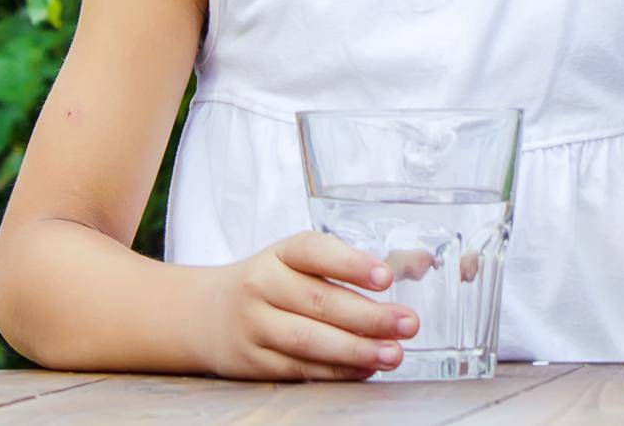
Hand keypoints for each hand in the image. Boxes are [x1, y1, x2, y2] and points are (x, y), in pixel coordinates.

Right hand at [202, 230, 419, 380]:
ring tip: (393, 353)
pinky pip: (300, 368)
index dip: (351, 263)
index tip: (386, 277)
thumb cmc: (271, 282)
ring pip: (309, 340)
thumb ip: (351, 263)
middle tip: (408, 324)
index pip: (315, 251)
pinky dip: (336, 371)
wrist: (205, 314)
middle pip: (319, 301)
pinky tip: (365, 368)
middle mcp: (263, 285)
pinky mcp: (254, 362)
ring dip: (356, 350)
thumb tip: (419, 263)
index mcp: (280, 253)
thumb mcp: (298, 260)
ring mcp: (255, 326)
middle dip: (369, 316)